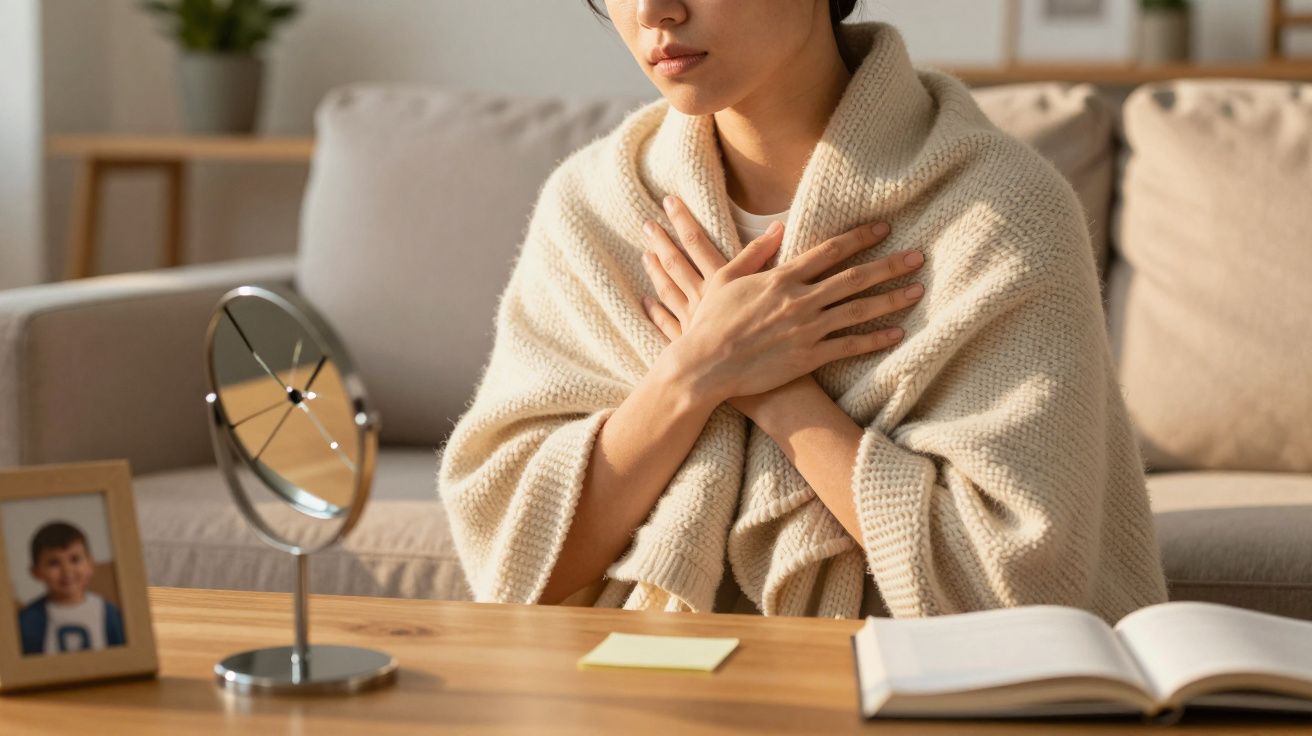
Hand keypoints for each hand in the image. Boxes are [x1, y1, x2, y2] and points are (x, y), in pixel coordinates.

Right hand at [638, 194, 924, 406]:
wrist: (705, 365)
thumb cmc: (710, 321)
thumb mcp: (725, 278)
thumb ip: (755, 252)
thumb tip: (779, 228)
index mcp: (781, 277)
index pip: (830, 250)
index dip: (860, 237)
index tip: (884, 228)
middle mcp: (800, 300)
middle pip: (854, 278)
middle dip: (889, 265)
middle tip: (918, 257)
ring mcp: (806, 329)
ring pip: (858, 310)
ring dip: (891, 300)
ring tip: (917, 291)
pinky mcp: (808, 357)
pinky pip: (849, 346)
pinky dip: (874, 340)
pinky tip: (897, 333)